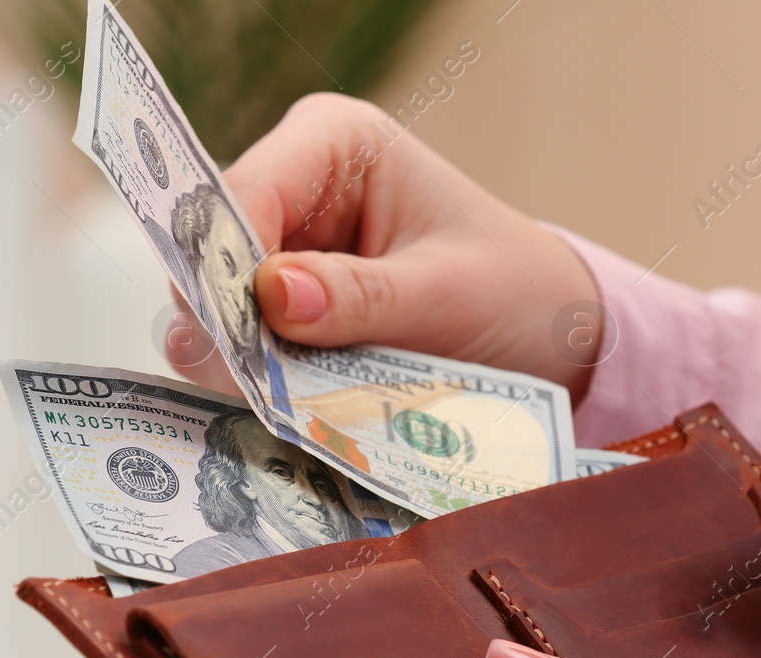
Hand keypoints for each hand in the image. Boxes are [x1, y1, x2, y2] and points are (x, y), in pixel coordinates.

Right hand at [164, 93, 603, 400]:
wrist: (546, 336)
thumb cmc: (512, 292)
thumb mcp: (447, 296)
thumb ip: (361, 297)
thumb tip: (273, 295)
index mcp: (334, 143)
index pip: (243, 195)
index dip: (227, 269)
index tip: (238, 344)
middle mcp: (294, 187)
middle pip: (214, 255)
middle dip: (231, 325)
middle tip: (262, 391)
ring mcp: (281, 250)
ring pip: (217, 310)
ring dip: (246, 363)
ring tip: (290, 407)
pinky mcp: (281, 310)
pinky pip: (243, 347)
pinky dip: (262, 382)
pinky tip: (292, 410)